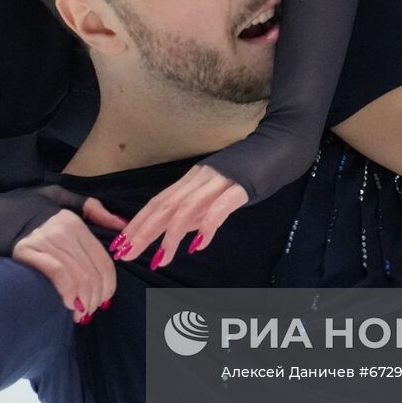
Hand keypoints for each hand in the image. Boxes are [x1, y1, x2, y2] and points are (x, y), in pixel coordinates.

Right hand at [12, 198, 125, 322]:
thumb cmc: (23, 209)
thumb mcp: (58, 197)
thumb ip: (90, 208)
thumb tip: (121, 224)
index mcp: (74, 221)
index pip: (102, 260)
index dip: (108, 285)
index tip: (104, 299)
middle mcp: (63, 230)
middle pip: (92, 272)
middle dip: (95, 298)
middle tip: (89, 311)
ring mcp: (45, 240)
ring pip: (78, 276)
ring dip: (82, 301)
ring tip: (79, 313)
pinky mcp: (26, 252)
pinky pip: (58, 274)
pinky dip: (68, 292)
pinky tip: (67, 304)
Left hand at [110, 164, 247, 269]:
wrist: (280, 143)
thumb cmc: (249, 171)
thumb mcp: (217, 194)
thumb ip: (200, 213)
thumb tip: (185, 238)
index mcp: (190, 181)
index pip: (158, 203)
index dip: (138, 223)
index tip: (121, 244)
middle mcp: (199, 179)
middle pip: (165, 206)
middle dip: (143, 231)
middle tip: (126, 254)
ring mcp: (219, 180)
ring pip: (187, 208)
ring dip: (171, 235)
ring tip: (160, 259)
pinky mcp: (241, 185)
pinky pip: (220, 206)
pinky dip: (207, 224)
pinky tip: (199, 243)